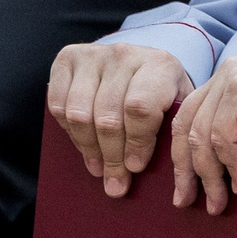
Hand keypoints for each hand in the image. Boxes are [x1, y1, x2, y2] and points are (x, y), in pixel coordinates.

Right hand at [47, 42, 194, 197]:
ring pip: (80, 114)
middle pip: (108, 117)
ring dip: (89, 148)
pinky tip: (83, 142)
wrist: (139, 59)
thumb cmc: (161, 90)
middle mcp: (125, 54)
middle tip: (115, 182)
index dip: (136, 143)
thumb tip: (147, 172)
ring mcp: (94, 55)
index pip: (140, 108)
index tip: (136, 167)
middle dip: (112, 157)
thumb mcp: (178, 105)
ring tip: (99, 167)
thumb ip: (171, 131)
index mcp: (160, 64)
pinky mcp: (68, 58)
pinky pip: (58, 104)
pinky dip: (68, 130)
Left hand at [170, 56, 236, 214]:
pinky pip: (224, 140)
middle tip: (185, 200)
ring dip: (210, 177)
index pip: (187, 115)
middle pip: (186, 127)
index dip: (180, 153)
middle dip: (184, 169)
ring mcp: (232, 82)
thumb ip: (236, 118)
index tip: (183, 184)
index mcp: (225, 76)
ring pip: (202, 138)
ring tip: (219, 202)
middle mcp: (224, 74)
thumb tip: (209, 162)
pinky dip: (232, 167)